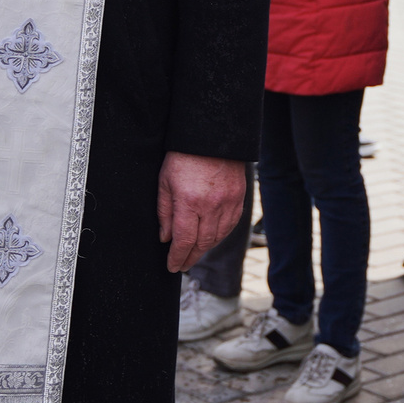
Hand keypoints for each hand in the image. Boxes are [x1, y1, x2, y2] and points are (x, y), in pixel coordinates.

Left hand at [158, 153, 245, 273]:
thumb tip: (165, 237)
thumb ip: (164, 212)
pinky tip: (212, 238)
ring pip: (218, 237)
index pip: (183, 240)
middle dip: (191, 257)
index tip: (172, 266)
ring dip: (205, 249)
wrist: (212, 136)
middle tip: (182, 265)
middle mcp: (211, 206)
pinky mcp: (239, 198)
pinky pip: (231, 225)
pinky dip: (220, 236)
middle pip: (202, 243)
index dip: (177, 257)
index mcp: (189, 202)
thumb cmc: (184, 156)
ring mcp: (228, 203)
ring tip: (195, 253)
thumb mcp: (165, 182)